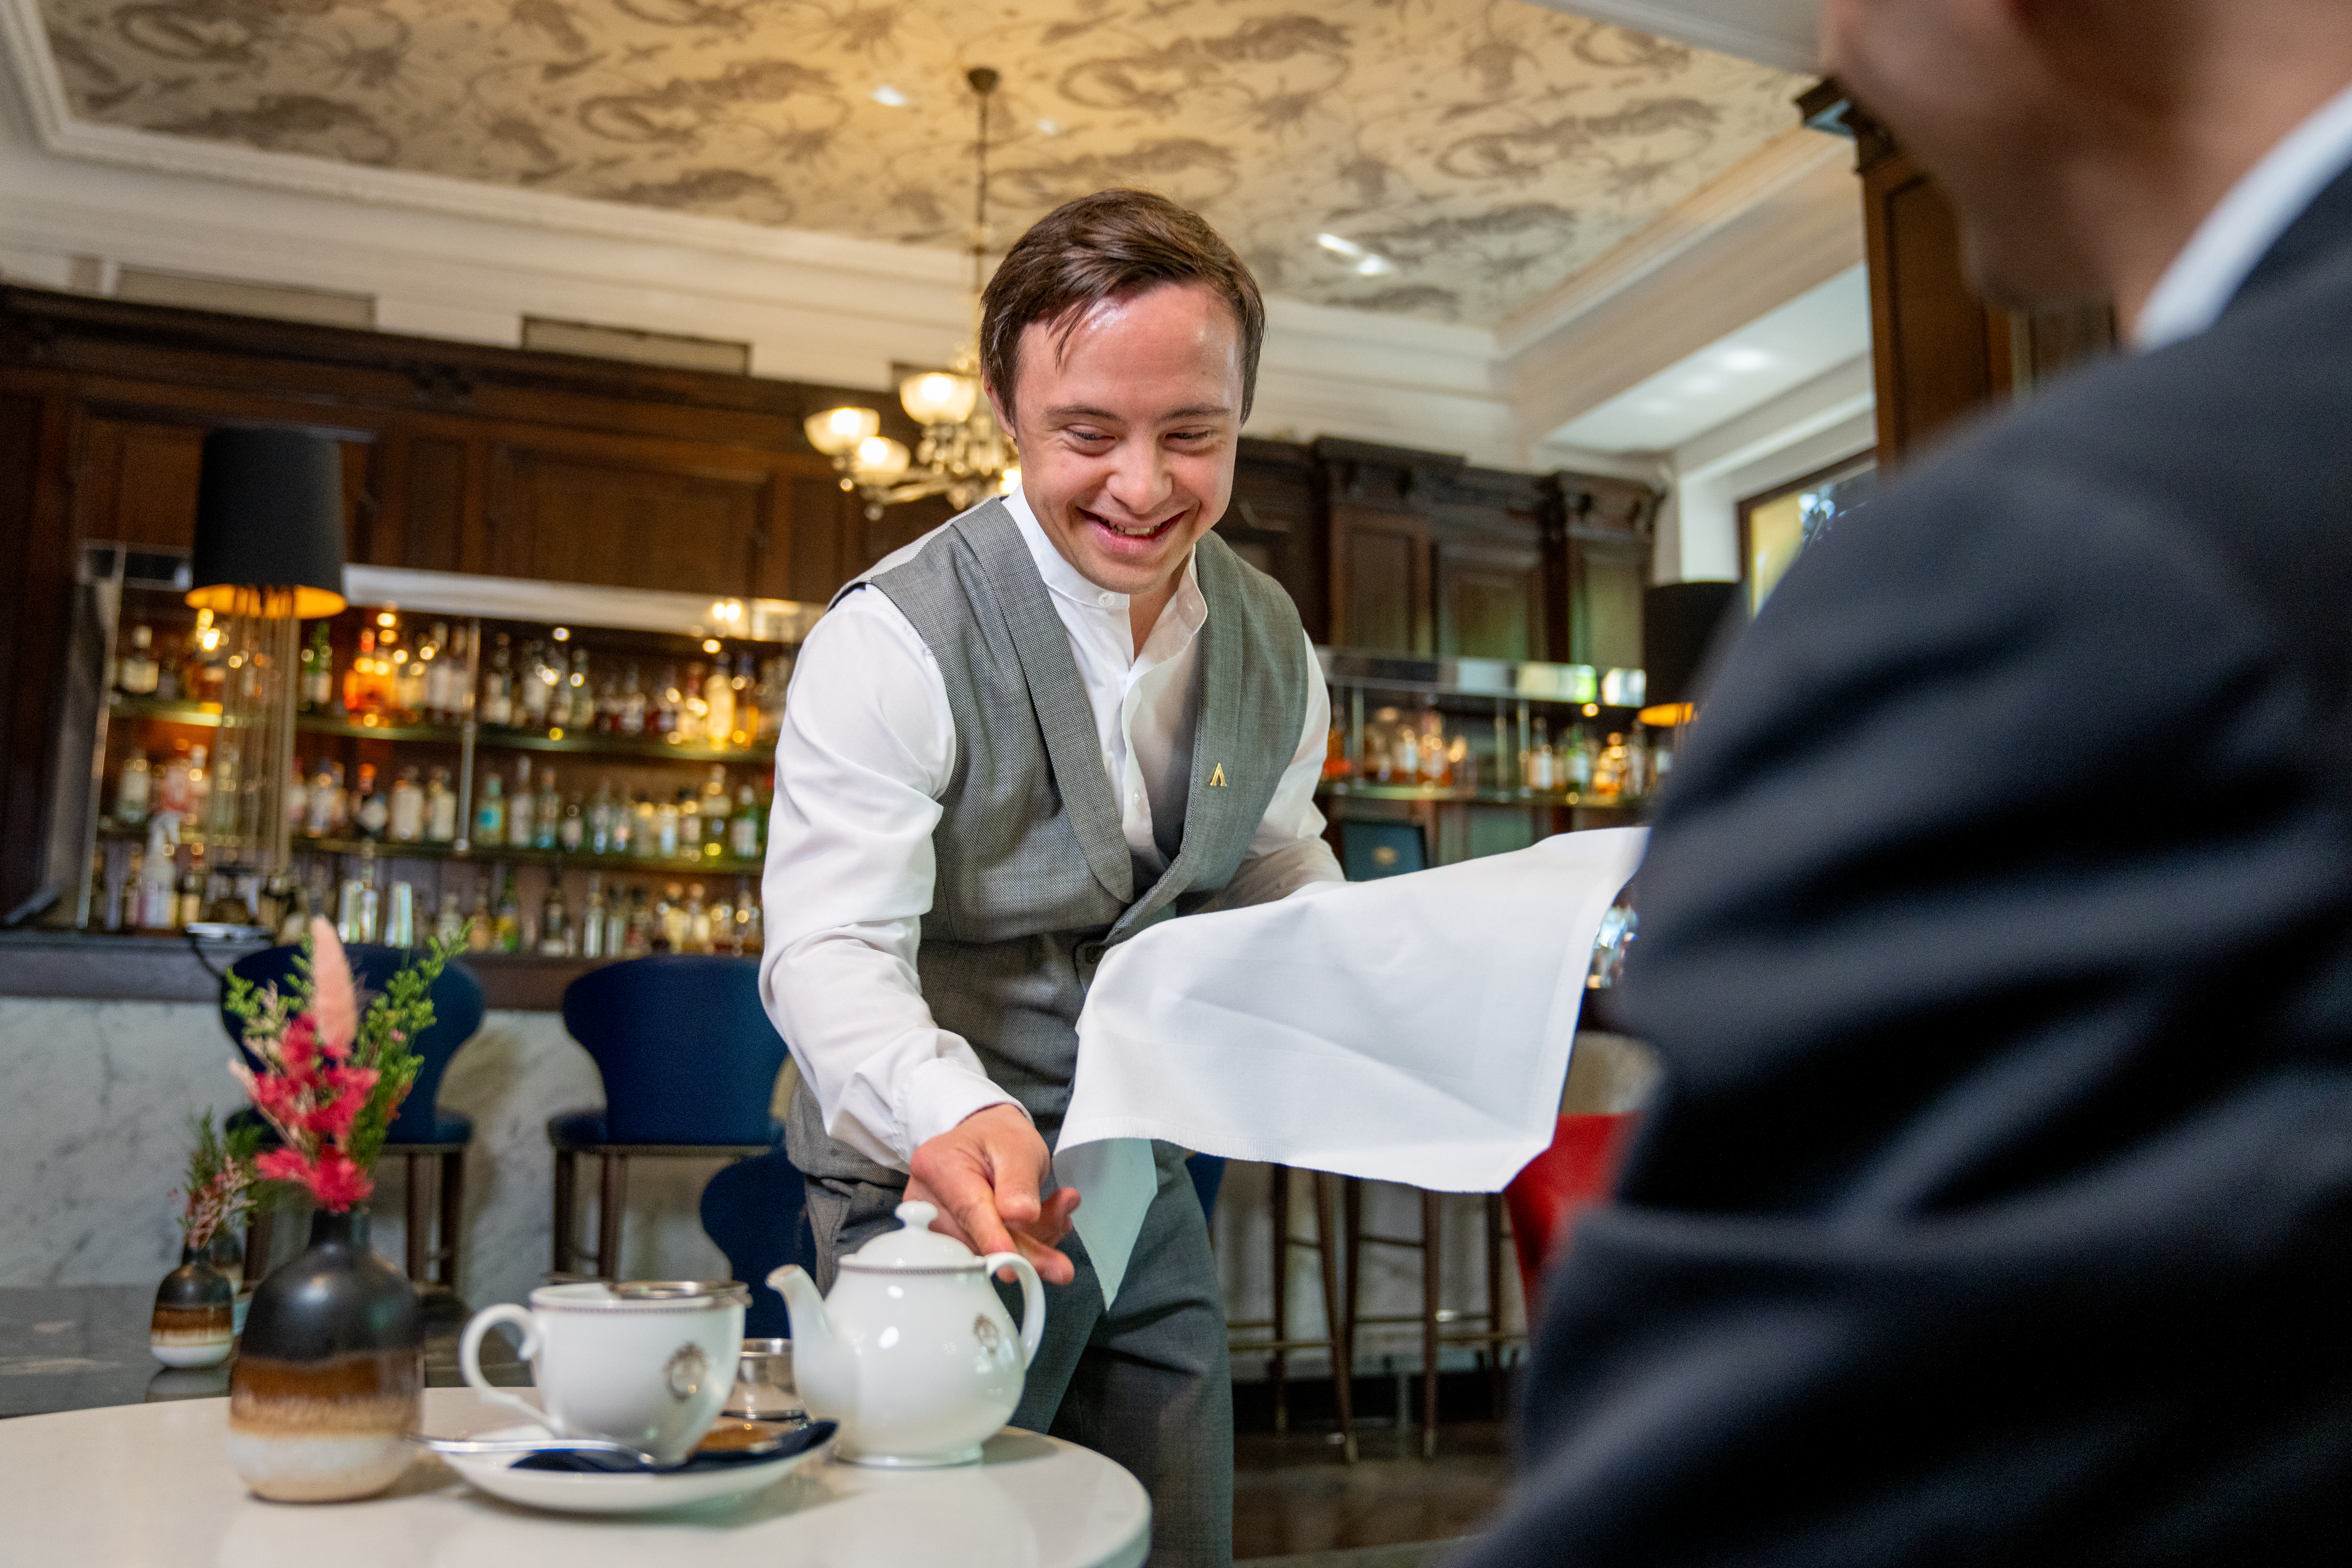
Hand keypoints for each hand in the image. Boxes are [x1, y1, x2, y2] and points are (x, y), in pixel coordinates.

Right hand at [908, 1104, 1080, 1285]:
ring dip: (1028, 1247)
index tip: (1012, 1266)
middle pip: (977, 1240)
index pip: (968, 1210)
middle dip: (1024, 1250)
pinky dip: (1021, 1249)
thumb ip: (1019, 1181)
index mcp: (938, 1165)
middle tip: (1062, 1265)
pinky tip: (1043, 1228)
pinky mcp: (948, 1242)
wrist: (986, 1138)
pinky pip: (987, 1256)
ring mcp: (933, 1225)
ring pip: (985, 1254)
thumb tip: (1021, 1216)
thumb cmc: (999, 1138)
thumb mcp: (1018, 1147)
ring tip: (1058, 1218)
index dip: (993, 1239)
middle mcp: (925, 1200)